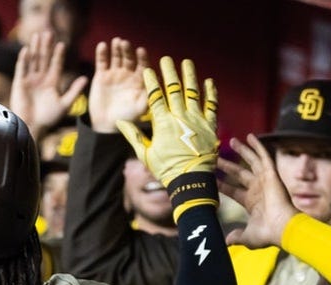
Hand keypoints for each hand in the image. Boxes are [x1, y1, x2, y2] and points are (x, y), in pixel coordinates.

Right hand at [9, 31, 87, 139]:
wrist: (32, 127)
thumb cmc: (49, 119)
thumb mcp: (65, 104)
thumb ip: (74, 90)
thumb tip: (86, 78)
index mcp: (52, 83)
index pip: (56, 65)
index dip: (58, 54)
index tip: (62, 44)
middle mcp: (41, 79)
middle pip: (44, 59)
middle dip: (46, 46)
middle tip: (49, 33)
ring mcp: (30, 80)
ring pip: (33, 60)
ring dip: (35, 48)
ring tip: (37, 35)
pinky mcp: (19, 83)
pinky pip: (21, 69)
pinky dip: (23, 60)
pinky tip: (26, 50)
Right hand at [87, 38, 148, 133]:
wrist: (106, 125)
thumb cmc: (127, 118)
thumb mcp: (140, 108)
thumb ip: (149, 96)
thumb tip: (157, 81)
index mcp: (139, 80)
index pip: (143, 65)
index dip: (142, 58)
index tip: (141, 50)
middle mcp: (128, 74)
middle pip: (129, 58)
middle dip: (127, 50)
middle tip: (125, 43)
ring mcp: (115, 73)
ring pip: (116, 57)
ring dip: (116, 49)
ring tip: (116, 41)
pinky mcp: (101, 75)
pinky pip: (102, 62)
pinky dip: (102, 53)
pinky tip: (102, 45)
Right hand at [116, 56, 216, 185]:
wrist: (192, 180)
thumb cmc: (166, 170)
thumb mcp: (145, 155)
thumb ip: (133, 136)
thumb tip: (119, 122)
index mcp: (163, 123)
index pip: (155, 96)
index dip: (151, 82)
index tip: (148, 70)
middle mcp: (180, 117)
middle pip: (174, 89)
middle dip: (169, 72)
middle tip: (166, 59)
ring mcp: (197, 120)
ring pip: (193, 92)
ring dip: (189, 76)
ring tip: (186, 62)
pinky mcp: (210, 126)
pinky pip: (212, 105)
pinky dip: (210, 93)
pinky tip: (208, 82)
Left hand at [219, 134, 298, 247]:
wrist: (281, 228)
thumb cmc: (267, 233)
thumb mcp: (247, 237)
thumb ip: (237, 237)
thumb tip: (227, 242)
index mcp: (252, 203)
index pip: (233, 191)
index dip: (222, 185)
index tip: (212, 178)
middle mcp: (258, 189)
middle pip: (240, 173)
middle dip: (229, 165)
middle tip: (217, 157)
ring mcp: (265, 181)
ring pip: (251, 161)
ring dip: (242, 151)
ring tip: (231, 141)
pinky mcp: (271, 174)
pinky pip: (263, 156)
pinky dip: (257, 146)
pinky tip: (250, 136)